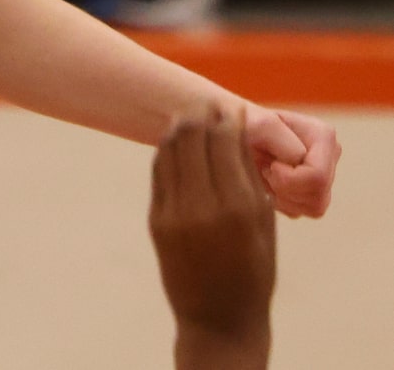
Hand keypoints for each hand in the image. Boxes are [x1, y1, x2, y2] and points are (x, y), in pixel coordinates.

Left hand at [150, 107, 276, 354]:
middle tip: (206, 102)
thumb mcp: (264, 227)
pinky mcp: (156, 221)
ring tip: (188, 115)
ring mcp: (174, 214)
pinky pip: (160, 173)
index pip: (225, 145)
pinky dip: (167, 152)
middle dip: (200, 117)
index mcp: (239, 209)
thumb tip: (238, 135)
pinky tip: (175, 142)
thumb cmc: (254, 272)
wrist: (218, 319)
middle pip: (194, 141)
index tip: (229, 106)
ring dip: (179, 128)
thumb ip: (251, 181)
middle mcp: (203, 207)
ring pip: (171, 152)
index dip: (226, 120)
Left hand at [242, 102, 338, 217]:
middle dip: (284, 189)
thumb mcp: (251, 121)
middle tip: (264, 171)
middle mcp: (329, 155)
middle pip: (318, 196)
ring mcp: (324, 175)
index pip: (317, 177)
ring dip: (282, 197)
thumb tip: (299, 157)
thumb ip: (275, 132)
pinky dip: (280, 203)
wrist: (226, 132)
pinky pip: (301, 212)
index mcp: (323, 135)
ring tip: (265, 175)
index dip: (286, 178)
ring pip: (313, 207)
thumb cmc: (237, 123)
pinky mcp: (312, 191)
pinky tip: (267, 183)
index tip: (267, 164)